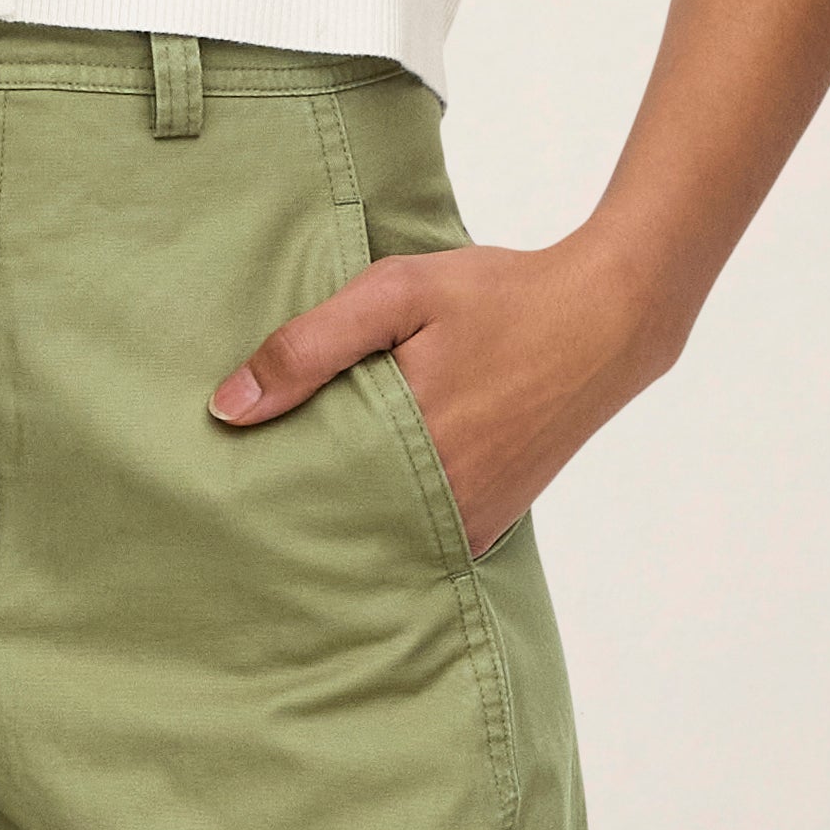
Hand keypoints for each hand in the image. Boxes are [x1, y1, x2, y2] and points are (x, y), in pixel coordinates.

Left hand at [207, 224, 686, 556]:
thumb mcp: (397, 293)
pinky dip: (388, 515)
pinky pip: (420, 534)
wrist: (607, 318)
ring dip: (341, 514)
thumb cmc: (500, 297)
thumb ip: (310, 347)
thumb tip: (228, 408)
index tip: (222, 478)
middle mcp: (442, 505)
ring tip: (296, 486)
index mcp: (409, 451)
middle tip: (245, 490)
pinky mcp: (492, 523)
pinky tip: (363, 485)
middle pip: (338, 526)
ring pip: (378, 536)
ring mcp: (471, 520)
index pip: (305, 496)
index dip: (261, 486)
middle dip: (294, 508)